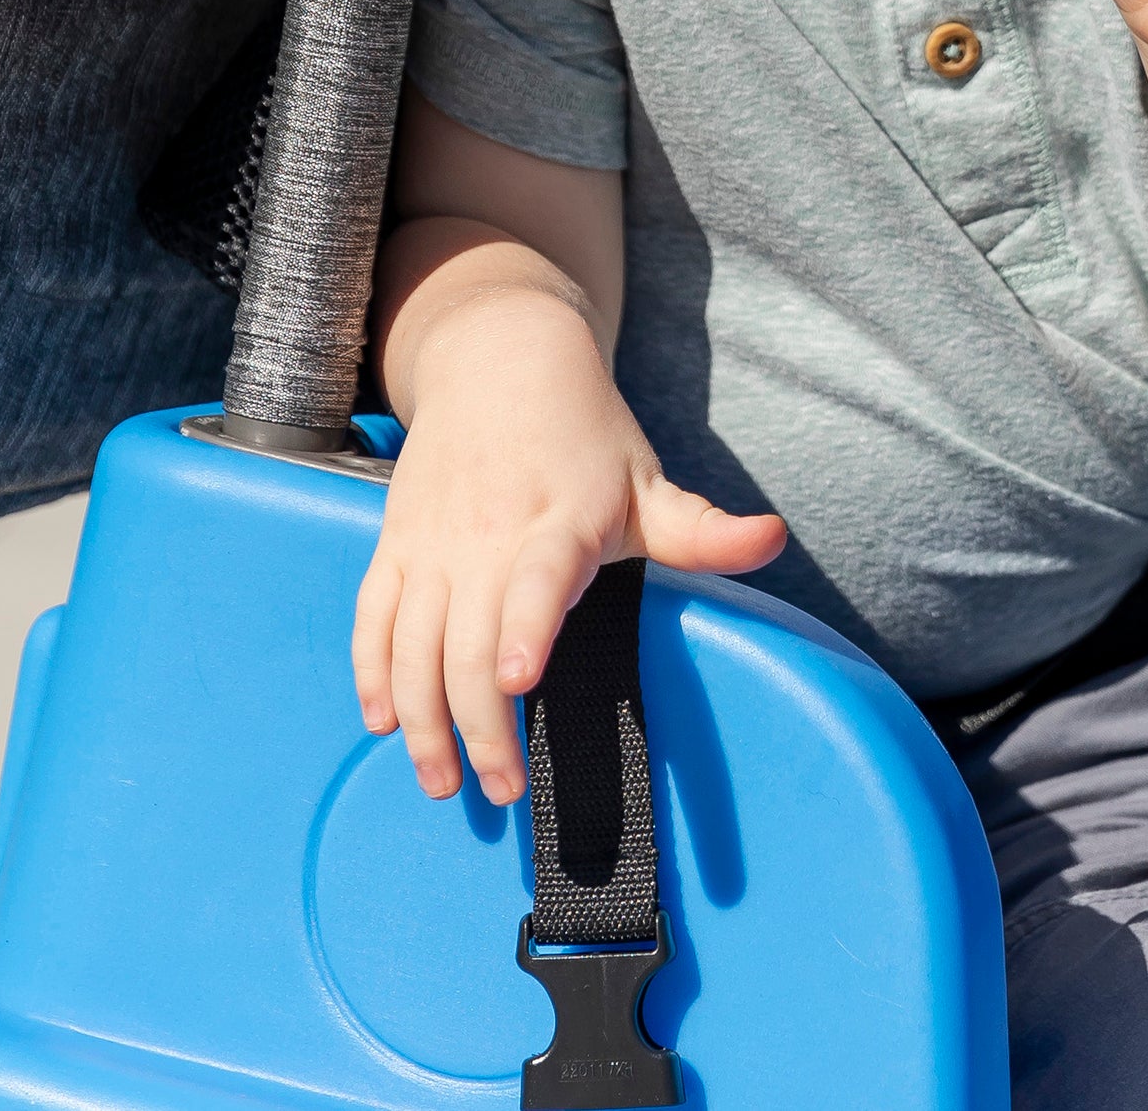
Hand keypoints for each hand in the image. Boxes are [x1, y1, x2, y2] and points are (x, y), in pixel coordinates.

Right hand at [353, 273, 783, 805]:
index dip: (528, 628)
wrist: (500, 359)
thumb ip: (704, 530)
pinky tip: (385, 722)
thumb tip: (775, 538)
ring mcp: (434, 542)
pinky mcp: (396, 544)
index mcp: (560, 521)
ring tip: (444, 783)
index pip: (540, 578)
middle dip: (481, 726)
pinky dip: (372, 675)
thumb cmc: (587, 434)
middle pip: (471, 643)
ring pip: (414, 645)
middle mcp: (488, 536)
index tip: (522, 679)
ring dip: (423, 722)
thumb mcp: (648, 481)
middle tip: (502, 788)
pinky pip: (372, 619)